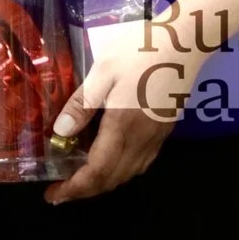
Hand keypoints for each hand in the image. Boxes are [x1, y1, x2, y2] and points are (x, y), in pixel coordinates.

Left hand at [43, 33, 195, 203]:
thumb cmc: (139, 52)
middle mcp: (142, 140)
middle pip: (113, 179)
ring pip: (129, 173)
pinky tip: (110, 161)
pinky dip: (121, 171)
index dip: (74, 188)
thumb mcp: (102, 72)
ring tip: (80, 180)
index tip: (53, 196)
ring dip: (104, 183)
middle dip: (85, 191)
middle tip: (61, 192)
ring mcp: (157, 137)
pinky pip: (142, 162)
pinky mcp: (165, 130)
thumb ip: (82, 105)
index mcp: (123, 128)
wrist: (185, 43)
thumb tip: (61, 132)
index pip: (97, 171)